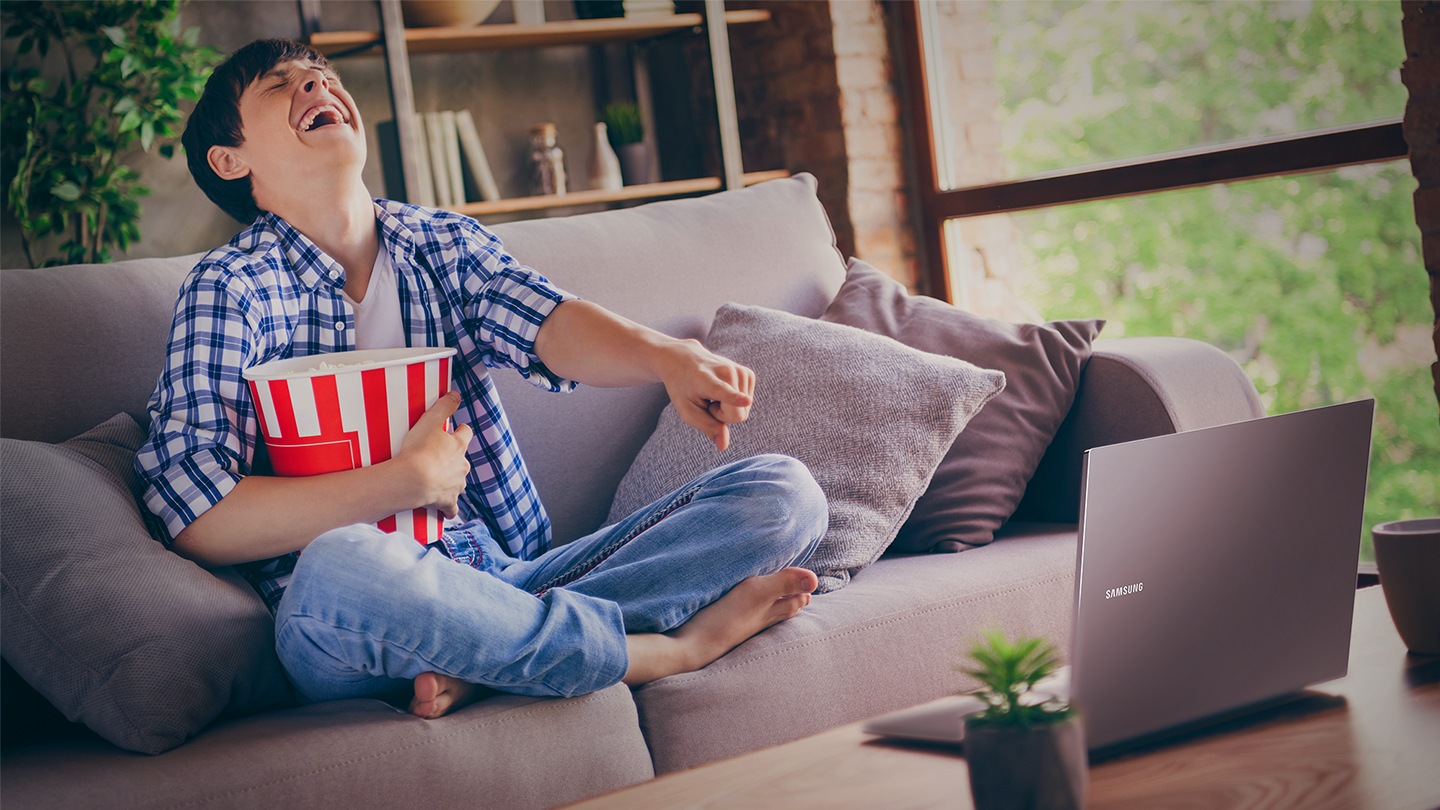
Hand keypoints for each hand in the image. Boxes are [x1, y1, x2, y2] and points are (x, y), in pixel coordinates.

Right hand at [395, 390, 473, 517]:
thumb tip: (456, 394)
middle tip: (438, 456)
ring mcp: (456, 485)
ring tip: (436, 479)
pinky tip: (445, 511)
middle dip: (454, 458)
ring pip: (459, 482)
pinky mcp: (447, 502)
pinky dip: (449, 509)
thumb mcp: (430, 420)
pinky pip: (452, 508)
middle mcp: (462, 466)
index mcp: (459, 446)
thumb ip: (444, 405)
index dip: (460, 431)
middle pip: (463, 460)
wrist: (412, 481)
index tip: (454, 430)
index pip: (466, 434)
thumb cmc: (419, 450)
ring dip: (451, 480)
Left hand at [658, 340, 754, 451]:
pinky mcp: (748, 373)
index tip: (746, 400)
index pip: (724, 391)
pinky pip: (747, 404)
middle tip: (707, 401)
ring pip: (744, 410)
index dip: (735, 398)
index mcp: (707, 380)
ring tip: (713, 394)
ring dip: (728, 408)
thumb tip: (723, 446)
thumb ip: (707, 427)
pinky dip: (734, 402)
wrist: (684, 358)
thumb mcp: (687, 411)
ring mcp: (740, 370)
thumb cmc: (683, 388)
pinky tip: (722, 390)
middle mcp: (727, 371)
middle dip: (722, 415)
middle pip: (737, 415)